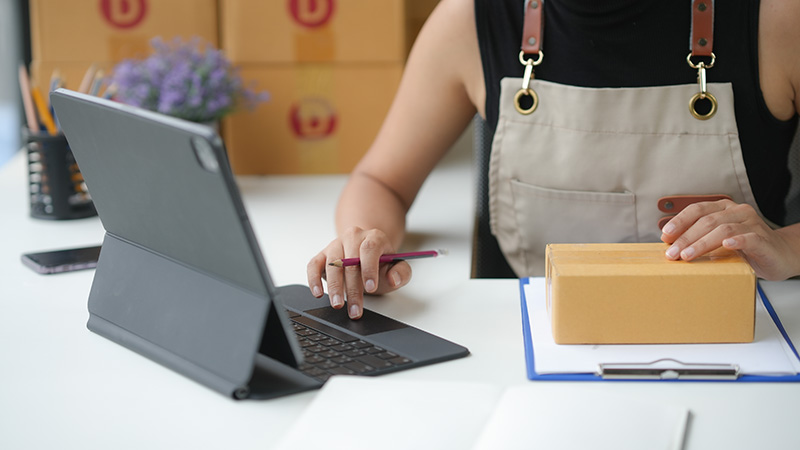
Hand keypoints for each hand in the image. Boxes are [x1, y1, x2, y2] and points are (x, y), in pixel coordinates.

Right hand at [307, 227, 411, 318]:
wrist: (365, 252)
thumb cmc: (380, 263)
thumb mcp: (396, 267)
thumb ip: (402, 273)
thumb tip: (393, 279)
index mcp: (374, 237)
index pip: (370, 249)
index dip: (369, 269)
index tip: (371, 288)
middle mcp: (353, 237)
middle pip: (350, 261)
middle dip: (353, 288)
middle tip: (355, 309)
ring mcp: (335, 245)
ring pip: (332, 264)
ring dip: (334, 287)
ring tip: (338, 305)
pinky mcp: (322, 255)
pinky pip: (314, 265)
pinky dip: (314, 279)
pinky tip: (318, 293)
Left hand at [660, 199, 799, 280]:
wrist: (779, 256)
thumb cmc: (745, 249)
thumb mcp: (719, 241)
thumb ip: (700, 239)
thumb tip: (671, 246)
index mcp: (724, 209)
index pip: (697, 210)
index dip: (679, 221)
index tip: (665, 236)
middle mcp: (738, 212)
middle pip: (707, 221)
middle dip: (686, 237)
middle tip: (672, 253)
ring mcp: (752, 224)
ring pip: (723, 229)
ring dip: (702, 243)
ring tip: (687, 255)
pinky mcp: (764, 239)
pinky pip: (749, 237)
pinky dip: (736, 240)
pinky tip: (726, 246)